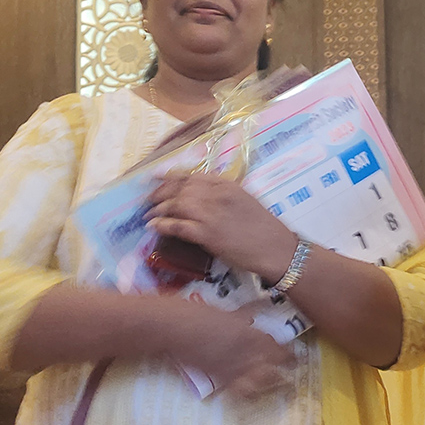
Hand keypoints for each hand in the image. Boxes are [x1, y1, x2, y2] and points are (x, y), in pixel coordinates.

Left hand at [146, 172, 297, 282]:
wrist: (276, 248)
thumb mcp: (245, 200)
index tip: (156, 179)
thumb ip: (224, 195)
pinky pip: (178, 226)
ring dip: (159, 208)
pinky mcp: (206, 234)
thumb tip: (203, 196)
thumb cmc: (264, 227)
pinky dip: (163, 224)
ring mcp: (210, 214)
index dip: (170, 178)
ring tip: (149, 214)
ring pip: (176, 205)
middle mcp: (216, 195)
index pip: (192, 176)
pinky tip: (154, 226)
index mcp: (227, 185)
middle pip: (180, 189)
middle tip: (149, 200)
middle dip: (160, 193)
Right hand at [174, 306, 297, 399]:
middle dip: (284, 377)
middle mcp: (245, 352)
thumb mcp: (226, 311)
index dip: (288, 357)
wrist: (170, 327)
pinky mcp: (216, 378)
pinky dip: (245, 396)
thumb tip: (251, 318)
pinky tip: (251, 399)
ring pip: (259, 384)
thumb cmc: (195, 312)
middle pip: (273, 369)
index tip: (295, 361)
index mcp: (250, 333)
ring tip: (278, 395)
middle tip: (291, 384)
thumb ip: (242, 317)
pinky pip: (237, 391)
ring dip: (270, 389)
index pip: (276, 348)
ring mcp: (231, 367)